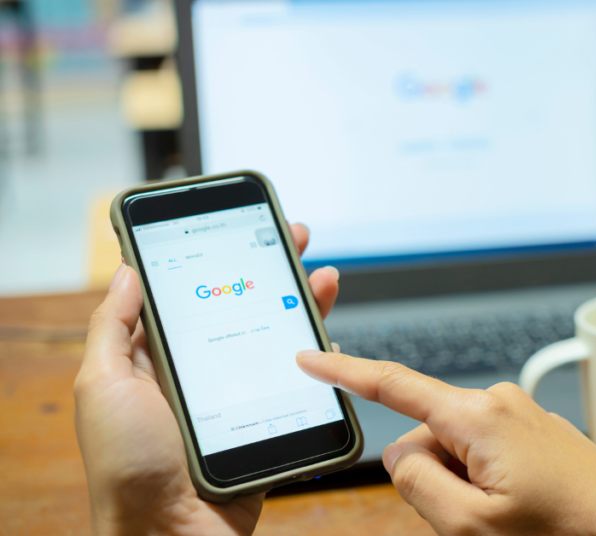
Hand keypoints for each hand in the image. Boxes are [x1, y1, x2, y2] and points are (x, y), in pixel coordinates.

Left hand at [75, 224, 338, 535]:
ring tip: (325, 277)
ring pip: (279, 339)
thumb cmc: (127, 467)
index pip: (195, 293)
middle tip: (298, 237)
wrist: (172, 535)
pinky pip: (301, 384)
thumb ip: (112, 328)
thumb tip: (128, 272)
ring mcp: (240, 397)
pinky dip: (320, 357)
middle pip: (246, 308)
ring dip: (304, 304)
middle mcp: (203, 373)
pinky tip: (328, 336)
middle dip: (274, 269)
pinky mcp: (270, 422)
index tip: (245, 227)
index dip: (222, 257)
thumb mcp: (101, 386)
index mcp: (160, 359)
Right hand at [296, 353, 595, 535]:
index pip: (394, 386)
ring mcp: (521, 415)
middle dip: (435, 477)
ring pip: (458, 451)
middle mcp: (499, 402)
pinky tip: (523, 509)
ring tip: (511, 516)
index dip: (344, 372)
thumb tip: (402, 453)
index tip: (309, 358)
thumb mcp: (470, 525)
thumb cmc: (564, 532)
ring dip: (466, 486)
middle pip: (427, 436)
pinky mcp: (535, 431)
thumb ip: (417, 482)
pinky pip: (488, 454)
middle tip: (479, 519)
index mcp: (477, 415)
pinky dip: (489, 483)